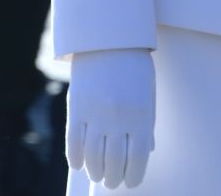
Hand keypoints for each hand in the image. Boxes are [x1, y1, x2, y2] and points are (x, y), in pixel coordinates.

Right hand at [66, 49, 153, 189]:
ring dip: (95, 171)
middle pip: (114, 162)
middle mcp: (119, 118)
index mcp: (142, 115)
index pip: (138, 158)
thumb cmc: (133, 67)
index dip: (134, 176)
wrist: (109, 39)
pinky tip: (79, 164)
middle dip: (114, 178)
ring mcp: (96, 113)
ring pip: (92, 157)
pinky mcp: (76, 107)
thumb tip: (146, 151)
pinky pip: (73, 142)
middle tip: (113, 181)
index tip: (131, 182)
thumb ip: (146, 123)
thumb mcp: (147, 94)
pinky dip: (75, 158)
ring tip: (98, 174)